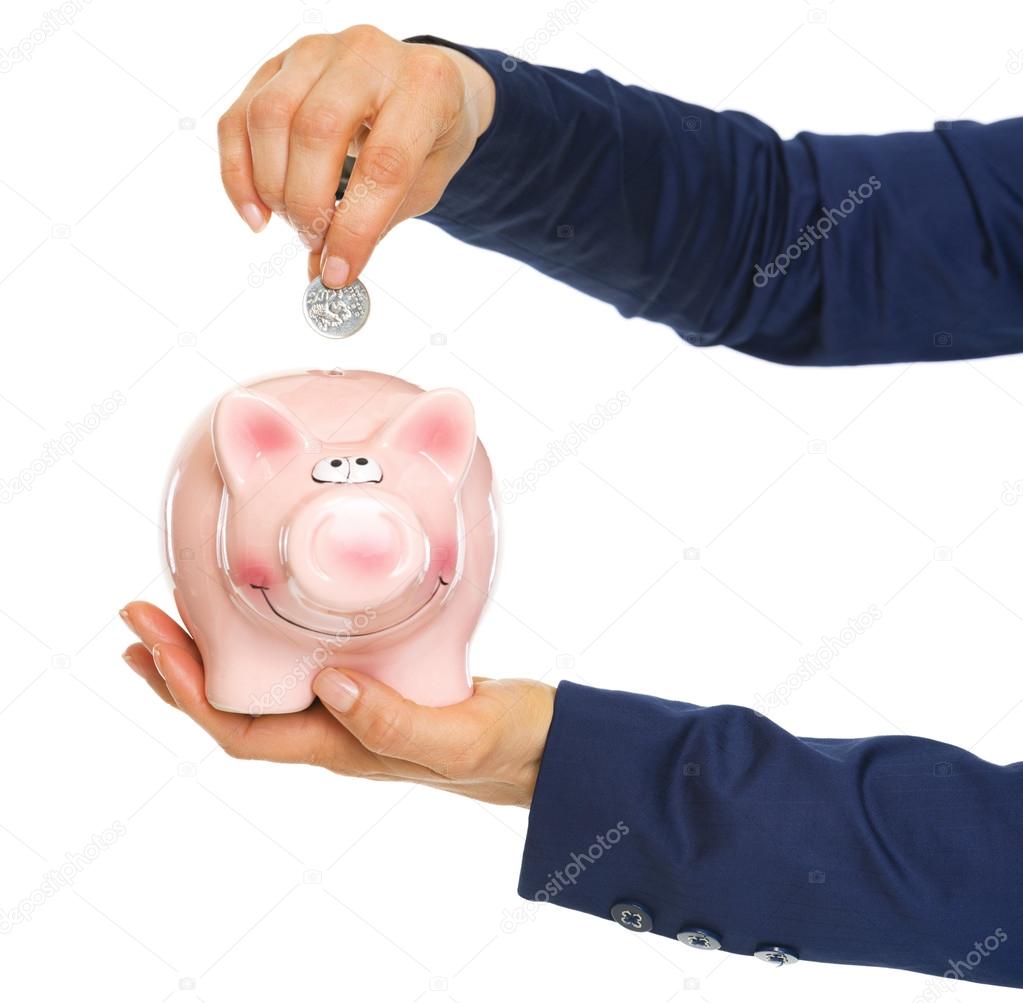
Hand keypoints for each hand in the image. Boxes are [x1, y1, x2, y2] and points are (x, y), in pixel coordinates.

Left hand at [119, 602, 552, 807]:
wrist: (538, 745)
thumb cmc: (501, 745)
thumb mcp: (454, 736)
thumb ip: (393, 721)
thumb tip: (327, 684)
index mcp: (340, 747)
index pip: (241, 731)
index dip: (189, 693)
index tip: (153, 643)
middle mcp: (331, 729)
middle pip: (232, 709)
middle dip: (177, 669)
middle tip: (136, 619)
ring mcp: (347, 707)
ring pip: (258, 686)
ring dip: (208, 655)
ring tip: (170, 618)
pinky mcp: (369, 680)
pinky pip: (294, 663)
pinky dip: (262, 640)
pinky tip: (258, 614)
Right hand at [217, 25, 495, 287]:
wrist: (417, 86)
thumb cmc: (425, 140)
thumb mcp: (424, 184)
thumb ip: (378, 225)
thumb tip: (325, 274)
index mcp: (423, 87)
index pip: (384, 163)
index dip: (356, 227)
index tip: (340, 272)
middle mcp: (367, 55)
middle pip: (316, 132)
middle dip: (309, 206)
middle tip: (316, 242)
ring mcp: (315, 52)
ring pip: (269, 119)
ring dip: (274, 190)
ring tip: (298, 224)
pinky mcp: (275, 65)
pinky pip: (237, 121)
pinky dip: (238, 176)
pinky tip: (258, 215)